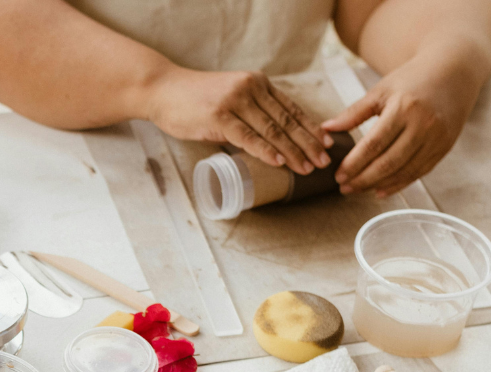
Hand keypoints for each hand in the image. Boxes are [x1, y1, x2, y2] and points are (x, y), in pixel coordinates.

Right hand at [146, 68, 331, 174]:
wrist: (163, 90)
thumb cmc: (194, 100)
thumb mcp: (229, 99)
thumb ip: (249, 113)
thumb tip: (269, 141)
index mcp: (257, 83)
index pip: (291, 108)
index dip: (311, 128)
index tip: (327, 144)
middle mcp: (250, 88)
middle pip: (286, 120)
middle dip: (308, 144)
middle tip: (324, 162)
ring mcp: (235, 101)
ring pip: (272, 130)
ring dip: (293, 152)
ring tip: (307, 168)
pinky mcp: (219, 116)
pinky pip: (249, 137)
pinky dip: (266, 151)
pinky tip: (280, 162)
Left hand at [321, 53, 467, 197]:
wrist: (453, 71)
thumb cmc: (412, 79)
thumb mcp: (381, 90)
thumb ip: (353, 113)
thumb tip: (325, 129)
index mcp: (404, 108)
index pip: (374, 144)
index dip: (354, 164)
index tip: (338, 176)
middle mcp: (423, 125)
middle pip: (388, 162)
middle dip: (363, 179)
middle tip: (344, 188)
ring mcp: (437, 138)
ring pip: (404, 171)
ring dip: (379, 185)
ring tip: (359, 190)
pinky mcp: (445, 147)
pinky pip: (419, 172)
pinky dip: (399, 184)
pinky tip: (381, 190)